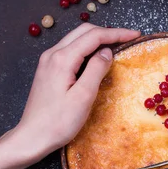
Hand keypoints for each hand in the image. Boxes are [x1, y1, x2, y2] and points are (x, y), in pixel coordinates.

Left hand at [16, 24, 139, 160]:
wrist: (32, 137)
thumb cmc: (58, 122)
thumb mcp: (83, 97)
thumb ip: (96, 70)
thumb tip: (107, 52)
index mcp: (62, 59)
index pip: (94, 36)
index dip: (116, 33)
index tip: (135, 35)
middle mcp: (52, 54)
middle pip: (84, 31)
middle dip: (108, 32)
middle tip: (128, 39)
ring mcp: (48, 61)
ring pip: (76, 39)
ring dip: (97, 39)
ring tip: (116, 46)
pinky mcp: (48, 69)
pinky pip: (70, 50)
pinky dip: (87, 48)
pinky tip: (96, 57)